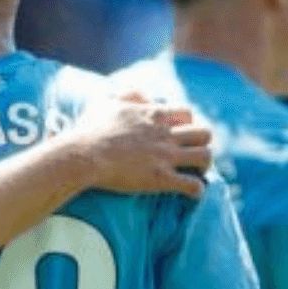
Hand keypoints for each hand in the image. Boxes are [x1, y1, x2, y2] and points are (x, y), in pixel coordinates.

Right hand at [65, 92, 212, 198]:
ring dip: (204, 165)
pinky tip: (191, 193)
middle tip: (190, 152)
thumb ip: (128, 95)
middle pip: (204, 133)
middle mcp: (165, 134)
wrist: (82, 155)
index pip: (188, 113)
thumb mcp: (107, 103)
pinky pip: (193, 185)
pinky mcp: (161, 178)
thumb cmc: (89, 130)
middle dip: (201, 143)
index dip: (188, 123)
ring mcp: (165, 156)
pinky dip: (196, 189)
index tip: (179, 133)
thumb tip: (144, 96)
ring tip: (196, 172)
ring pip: (205, 156)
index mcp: (154, 115)